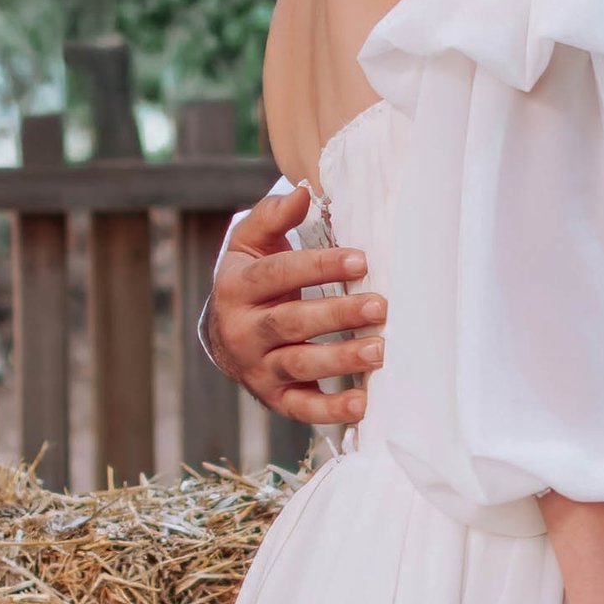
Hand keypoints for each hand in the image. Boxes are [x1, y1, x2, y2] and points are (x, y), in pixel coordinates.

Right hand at [206, 182, 384, 428]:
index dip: (319, 267)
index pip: (279, 275)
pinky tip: (363, 404)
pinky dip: (331, 411)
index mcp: (237, 287)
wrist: (223, 335)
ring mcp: (257, 367)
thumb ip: (272, 216)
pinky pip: (302, 408)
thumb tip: (302, 192)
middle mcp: (242, 330)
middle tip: (380, 307)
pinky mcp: (273, 397)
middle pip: (291, 322)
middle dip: (337, 315)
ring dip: (340, 360)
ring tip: (379, 351)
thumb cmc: (250, 279)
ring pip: (299, 365)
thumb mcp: (249, 243)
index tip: (362, 261)